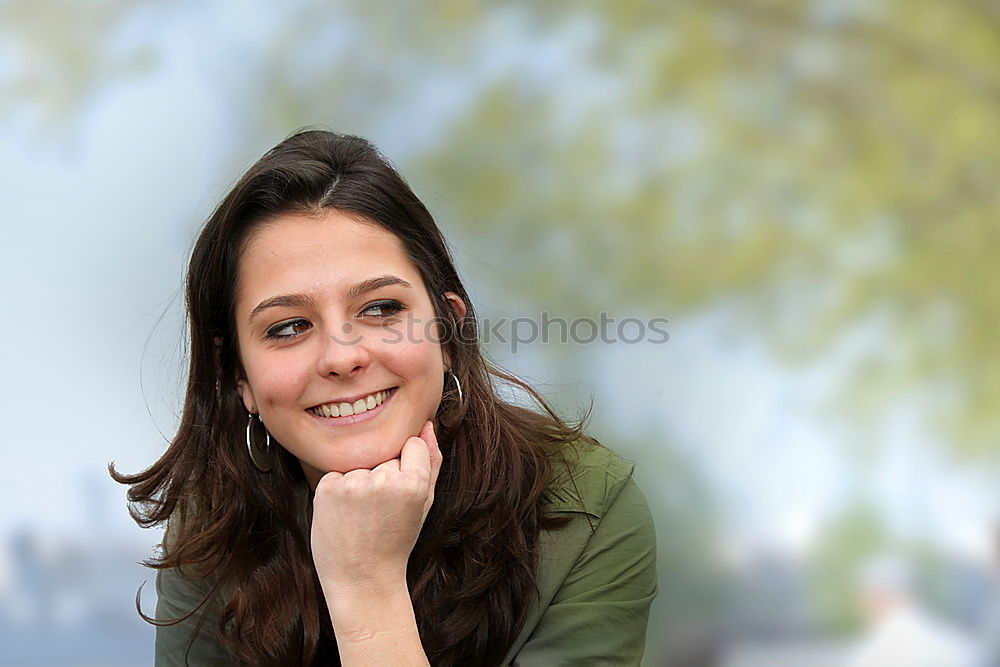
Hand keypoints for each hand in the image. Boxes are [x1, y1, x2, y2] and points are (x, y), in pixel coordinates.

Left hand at [310, 421, 441, 592]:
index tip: (401, 493)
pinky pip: (337, 473)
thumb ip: (431, 462)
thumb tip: (427, 425)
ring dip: (361, 481)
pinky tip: (345, 514)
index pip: (412, 444)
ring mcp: (353, 483)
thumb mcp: (424, 504)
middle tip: (381, 511)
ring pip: (361, 462)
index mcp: (413, 483)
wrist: (362, 580)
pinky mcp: (327, 488)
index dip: (408, 466)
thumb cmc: (396, 541)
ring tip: (362, 515)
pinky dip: (339, 489)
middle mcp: (383, 480)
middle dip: (384, 474)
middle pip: (386, 453)